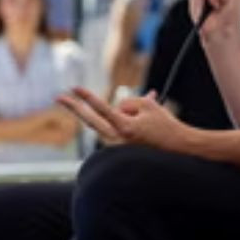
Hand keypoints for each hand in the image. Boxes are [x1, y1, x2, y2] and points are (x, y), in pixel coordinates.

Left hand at [58, 88, 191, 151]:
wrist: (181, 150)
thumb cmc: (166, 127)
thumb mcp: (150, 107)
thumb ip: (130, 102)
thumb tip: (118, 107)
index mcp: (125, 128)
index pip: (101, 109)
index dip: (87, 96)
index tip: (74, 87)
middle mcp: (118, 141)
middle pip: (91, 121)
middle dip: (74, 108)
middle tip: (58, 97)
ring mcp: (118, 149)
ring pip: (109, 123)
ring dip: (123, 116)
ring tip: (146, 121)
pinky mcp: (121, 152)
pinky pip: (118, 130)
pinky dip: (127, 122)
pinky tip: (145, 125)